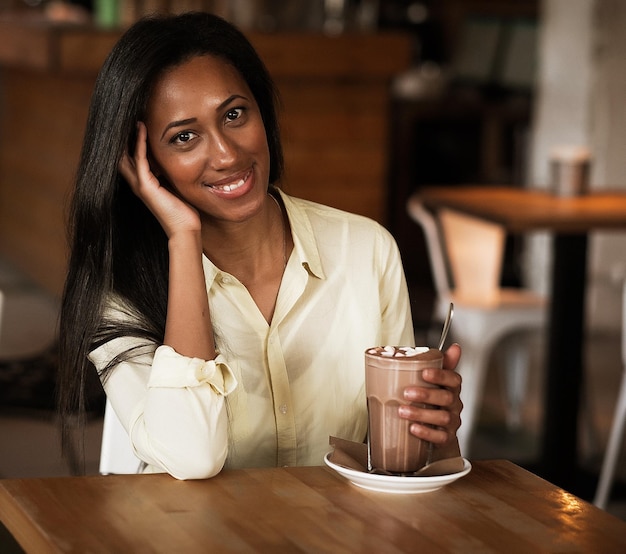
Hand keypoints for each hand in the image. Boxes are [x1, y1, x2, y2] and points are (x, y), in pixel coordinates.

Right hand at [118, 122, 200, 238]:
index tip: (135, 122)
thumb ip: (170, 174)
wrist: (185, 230)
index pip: (131, 158)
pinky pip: (140, 159)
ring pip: (126, 154)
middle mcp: (138, 184)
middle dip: (122, 136)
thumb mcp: (175, 186)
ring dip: (128, 135)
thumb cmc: (184, 212)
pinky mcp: (146, 186)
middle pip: (122, 154)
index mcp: (145, 184)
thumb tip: (177, 159)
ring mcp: (140, 185)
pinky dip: (139, 142)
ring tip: (131, 116)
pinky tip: (141, 128)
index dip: (129, 141)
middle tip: (126, 115)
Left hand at [398, 343, 462, 454]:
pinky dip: (426, 432)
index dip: (441, 375)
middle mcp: (455, 404)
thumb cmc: (433, 401)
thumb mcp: (433, 381)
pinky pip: (440, 437)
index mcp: (452, 388)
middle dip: (426, 394)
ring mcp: (452, 422)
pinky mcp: (446, 438)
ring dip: (421, 413)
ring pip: (442, 417)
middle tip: (406, 392)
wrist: (436, 431)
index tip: (424, 372)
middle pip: (447, 397)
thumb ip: (440, 364)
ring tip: (402, 411)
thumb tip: (456, 347)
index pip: (454, 379)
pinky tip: (413, 428)